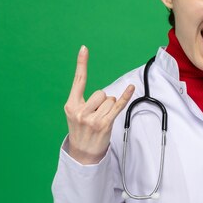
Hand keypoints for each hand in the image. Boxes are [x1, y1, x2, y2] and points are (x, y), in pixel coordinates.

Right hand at [64, 45, 134, 164]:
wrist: (82, 154)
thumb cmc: (81, 131)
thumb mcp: (75, 114)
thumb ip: (83, 101)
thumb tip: (103, 94)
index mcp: (71, 105)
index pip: (78, 81)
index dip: (81, 63)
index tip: (84, 48)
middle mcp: (80, 111)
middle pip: (100, 92)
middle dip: (103, 101)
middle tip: (96, 115)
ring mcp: (92, 119)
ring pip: (109, 100)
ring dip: (109, 108)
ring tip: (101, 120)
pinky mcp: (105, 124)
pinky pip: (118, 106)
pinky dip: (126, 97)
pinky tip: (131, 88)